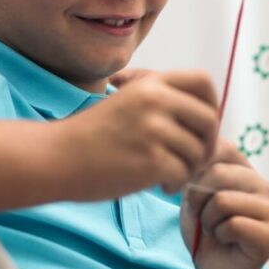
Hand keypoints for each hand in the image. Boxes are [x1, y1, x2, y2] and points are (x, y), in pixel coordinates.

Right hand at [51, 70, 218, 200]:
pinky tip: (161, 186)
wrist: (57, 157)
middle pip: (210, 119)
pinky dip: (177, 183)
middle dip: (206, 144)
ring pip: (199, 151)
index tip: (200, 126)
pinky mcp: (150, 160)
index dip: (211, 104)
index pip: (204, 82)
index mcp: (151, 84)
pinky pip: (184, 173)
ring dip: (189, 168)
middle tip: (189, 160)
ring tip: (168, 175)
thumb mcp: (127, 101)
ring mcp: (153, 130)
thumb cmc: (92, 135)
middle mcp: (155, 101)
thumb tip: (207, 113)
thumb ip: (161, 100)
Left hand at [181, 138, 268, 268]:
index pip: (220, 147)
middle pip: (218, 173)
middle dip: (197, 199)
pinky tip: (225, 240)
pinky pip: (232, 225)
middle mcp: (261, 183)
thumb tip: (194, 157)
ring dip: (208, 220)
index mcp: (243, 168)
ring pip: (223, 200)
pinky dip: (219, 235)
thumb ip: (196, 171)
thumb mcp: (192, 193)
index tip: (185, 190)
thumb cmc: (203, 228)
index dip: (194, 167)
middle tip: (201, 217)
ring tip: (214, 229)